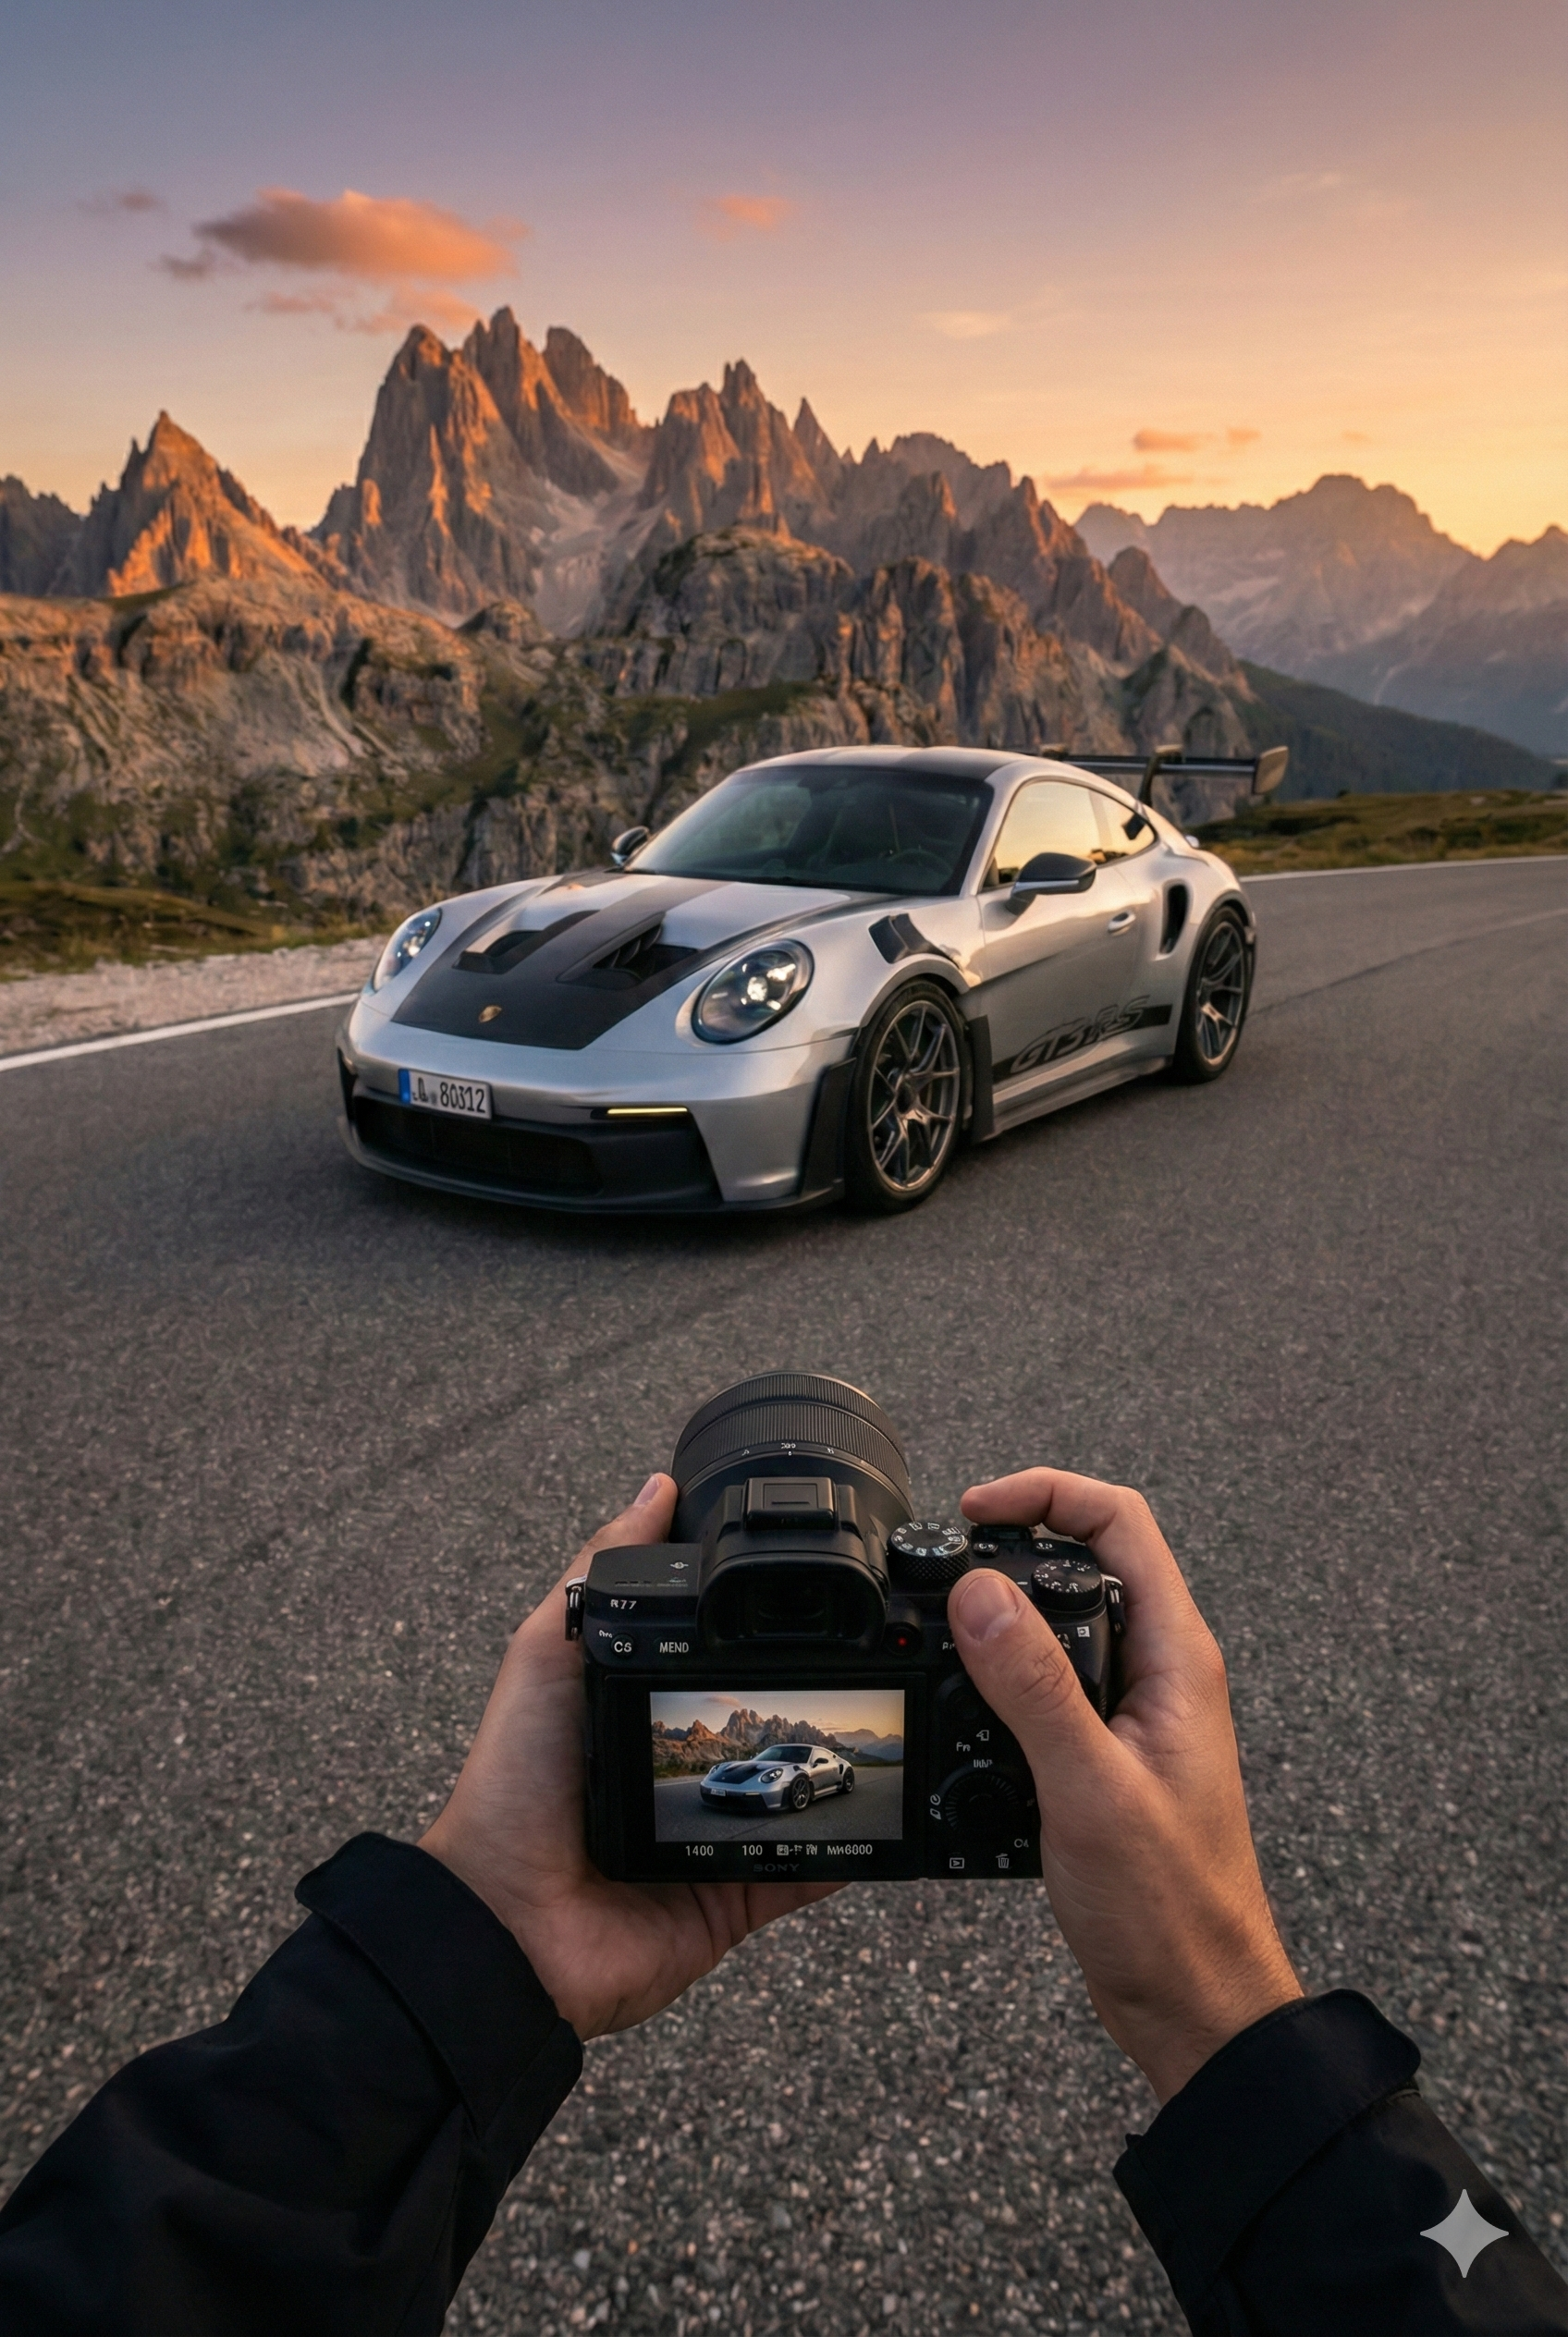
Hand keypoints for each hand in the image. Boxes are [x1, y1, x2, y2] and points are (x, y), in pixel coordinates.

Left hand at [419, 1475, 840, 2039]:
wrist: (509, 1924)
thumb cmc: (514, 1784)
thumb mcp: (547, 1654)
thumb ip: (598, 1572)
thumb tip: (659, 1487)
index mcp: (645, 1702)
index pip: (721, 1652)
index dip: (768, 1625)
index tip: (823, 1586)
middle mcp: (686, 1763)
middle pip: (770, 1715)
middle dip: (818, 1688)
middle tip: (883, 1649)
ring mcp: (719, 1831)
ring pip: (800, 1790)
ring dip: (836, 1763)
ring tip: (900, 1717)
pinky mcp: (740, 1891)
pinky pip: (810, 1868)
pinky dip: (849, 1849)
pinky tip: (886, 1817)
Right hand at [948, 1470, 1301, 2102]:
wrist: (1195, 2006)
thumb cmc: (1170, 1911)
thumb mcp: (1089, 1788)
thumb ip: (1034, 1686)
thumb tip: (979, 1592)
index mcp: (1177, 1659)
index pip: (1120, 1523)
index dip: (1046, 1494)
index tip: (973, 1511)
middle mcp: (1162, 1673)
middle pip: (1088, 1560)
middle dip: (1013, 1544)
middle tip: (943, 1562)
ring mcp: (1136, 1714)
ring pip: (1064, 1623)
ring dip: (1003, 1613)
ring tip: (940, 1625)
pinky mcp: (1107, 1756)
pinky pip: (1050, 1686)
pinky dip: (1001, 1678)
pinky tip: (962, 1708)